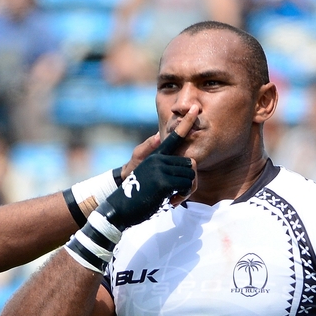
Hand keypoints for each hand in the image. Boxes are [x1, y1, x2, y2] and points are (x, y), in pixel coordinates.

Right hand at [99, 105, 198, 229]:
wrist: (120, 207)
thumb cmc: (134, 191)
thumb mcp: (142, 169)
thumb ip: (150, 152)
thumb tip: (159, 135)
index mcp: (156, 155)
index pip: (174, 137)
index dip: (185, 123)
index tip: (195, 109)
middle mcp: (158, 158)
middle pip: (191, 164)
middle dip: (188, 182)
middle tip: (176, 194)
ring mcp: (160, 169)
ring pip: (190, 176)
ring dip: (185, 191)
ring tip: (171, 198)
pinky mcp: (163, 182)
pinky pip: (186, 186)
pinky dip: (182, 196)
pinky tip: (170, 202)